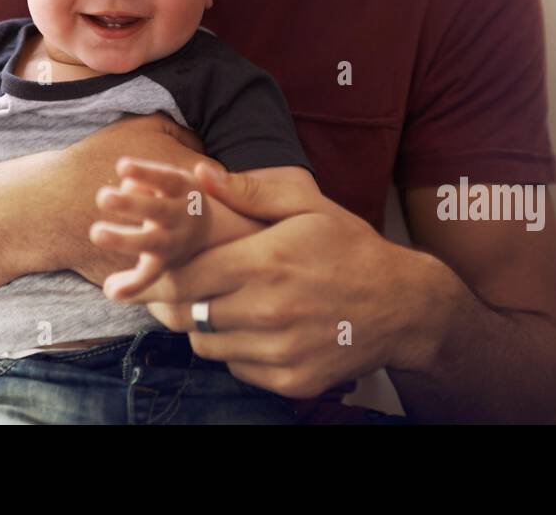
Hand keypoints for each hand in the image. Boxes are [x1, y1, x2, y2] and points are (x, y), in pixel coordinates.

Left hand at [38, 113, 208, 286]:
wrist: (208, 232)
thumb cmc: (174, 195)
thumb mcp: (170, 179)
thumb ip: (145, 181)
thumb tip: (125, 188)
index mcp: (183, 188)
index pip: (165, 178)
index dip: (145, 172)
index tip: (121, 165)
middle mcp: (181, 215)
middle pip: (158, 210)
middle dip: (131, 204)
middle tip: (102, 197)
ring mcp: (173, 241)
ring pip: (151, 242)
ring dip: (123, 239)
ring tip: (96, 232)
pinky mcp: (163, 263)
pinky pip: (149, 275)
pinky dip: (132, 285)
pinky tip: (111, 290)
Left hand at [109, 165, 436, 400]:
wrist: (404, 306)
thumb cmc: (350, 247)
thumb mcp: (307, 206)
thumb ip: (251, 191)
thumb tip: (200, 174)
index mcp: (266, 262)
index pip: (185, 276)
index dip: (162, 273)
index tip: (151, 268)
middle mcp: (269, 311)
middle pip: (189, 314)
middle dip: (178, 301)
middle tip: (182, 288)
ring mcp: (281, 351)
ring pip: (208, 345)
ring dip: (206, 326)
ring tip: (224, 304)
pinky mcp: (292, 381)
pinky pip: (237, 369)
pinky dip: (237, 351)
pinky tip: (256, 329)